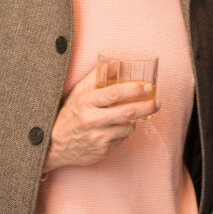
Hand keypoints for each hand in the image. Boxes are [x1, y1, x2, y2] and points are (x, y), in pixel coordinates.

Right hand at [44, 66, 158, 170]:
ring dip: (135, 120)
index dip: (134, 89)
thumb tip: (117, 62)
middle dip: (147, 105)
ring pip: (128, 126)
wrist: (55, 145)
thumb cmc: (70, 114)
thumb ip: (97, 76)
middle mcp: (92, 120)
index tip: (148, 86)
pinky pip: (123, 139)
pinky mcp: (102, 151)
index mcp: (86, 102)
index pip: (114, 93)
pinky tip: (117, 128)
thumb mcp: (79, 92)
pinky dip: (124, 132)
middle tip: (157, 101)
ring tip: (132, 115)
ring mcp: (97, 137)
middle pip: (128, 111)